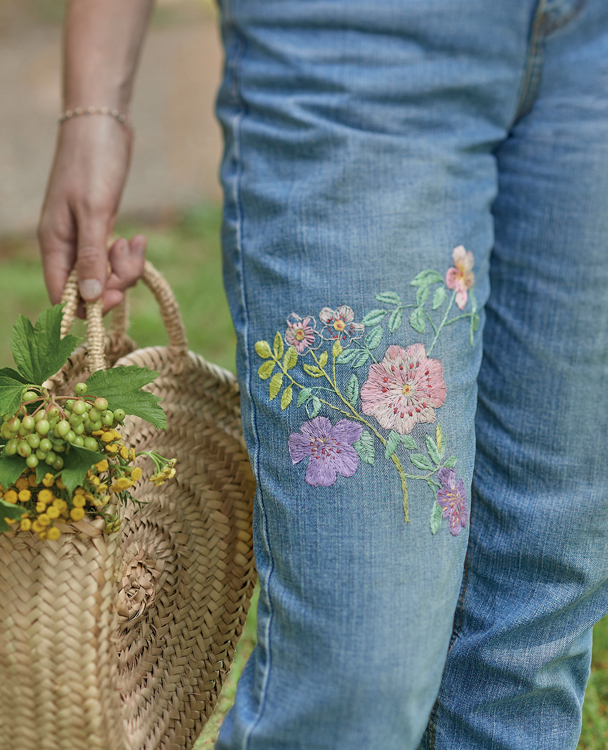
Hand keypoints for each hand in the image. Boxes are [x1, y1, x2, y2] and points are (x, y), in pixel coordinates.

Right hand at [38, 116, 145, 313]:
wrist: (102, 124)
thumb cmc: (93, 162)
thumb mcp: (95, 211)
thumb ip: (91, 255)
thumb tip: (89, 297)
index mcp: (55, 244)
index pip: (62, 297)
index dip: (90, 306)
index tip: (118, 296)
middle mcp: (67, 246)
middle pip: (89, 290)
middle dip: (116, 282)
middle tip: (132, 259)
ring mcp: (84, 239)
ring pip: (106, 274)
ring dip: (126, 266)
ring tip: (136, 242)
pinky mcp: (101, 230)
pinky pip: (115, 258)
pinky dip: (129, 254)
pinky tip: (138, 239)